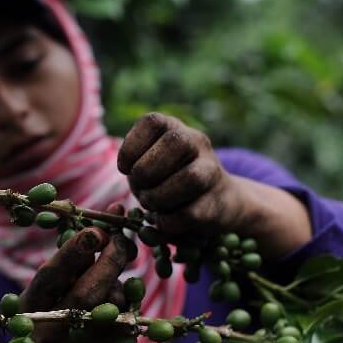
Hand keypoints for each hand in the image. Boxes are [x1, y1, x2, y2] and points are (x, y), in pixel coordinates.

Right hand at [20, 205, 133, 342]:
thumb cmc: (49, 307)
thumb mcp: (50, 282)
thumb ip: (76, 254)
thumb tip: (111, 216)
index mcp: (30, 307)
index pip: (50, 276)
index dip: (74, 251)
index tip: (96, 230)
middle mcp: (48, 333)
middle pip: (85, 294)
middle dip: (109, 261)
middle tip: (120, 240)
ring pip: (110, 309)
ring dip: (118, 286)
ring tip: (109, 283)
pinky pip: (126, 326)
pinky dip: (126, 307)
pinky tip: (117, 304)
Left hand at [117, 113, 312, 257]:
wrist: (216, 197)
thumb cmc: (169, 177)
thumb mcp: (148, 162)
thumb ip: (135, 161)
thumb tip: (128, 171)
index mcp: (173, 127)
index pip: (152, 122)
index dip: (131, 147)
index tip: (124, 168)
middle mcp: (197, 142)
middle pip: (175, 143)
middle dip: (146, 171)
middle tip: (139, 189)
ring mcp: (212, 170)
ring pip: (190, 178)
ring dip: (159, 197)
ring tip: (150, 204)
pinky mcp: (217, 202)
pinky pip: (191, 212)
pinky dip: (168, 221)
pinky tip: (162, 220)